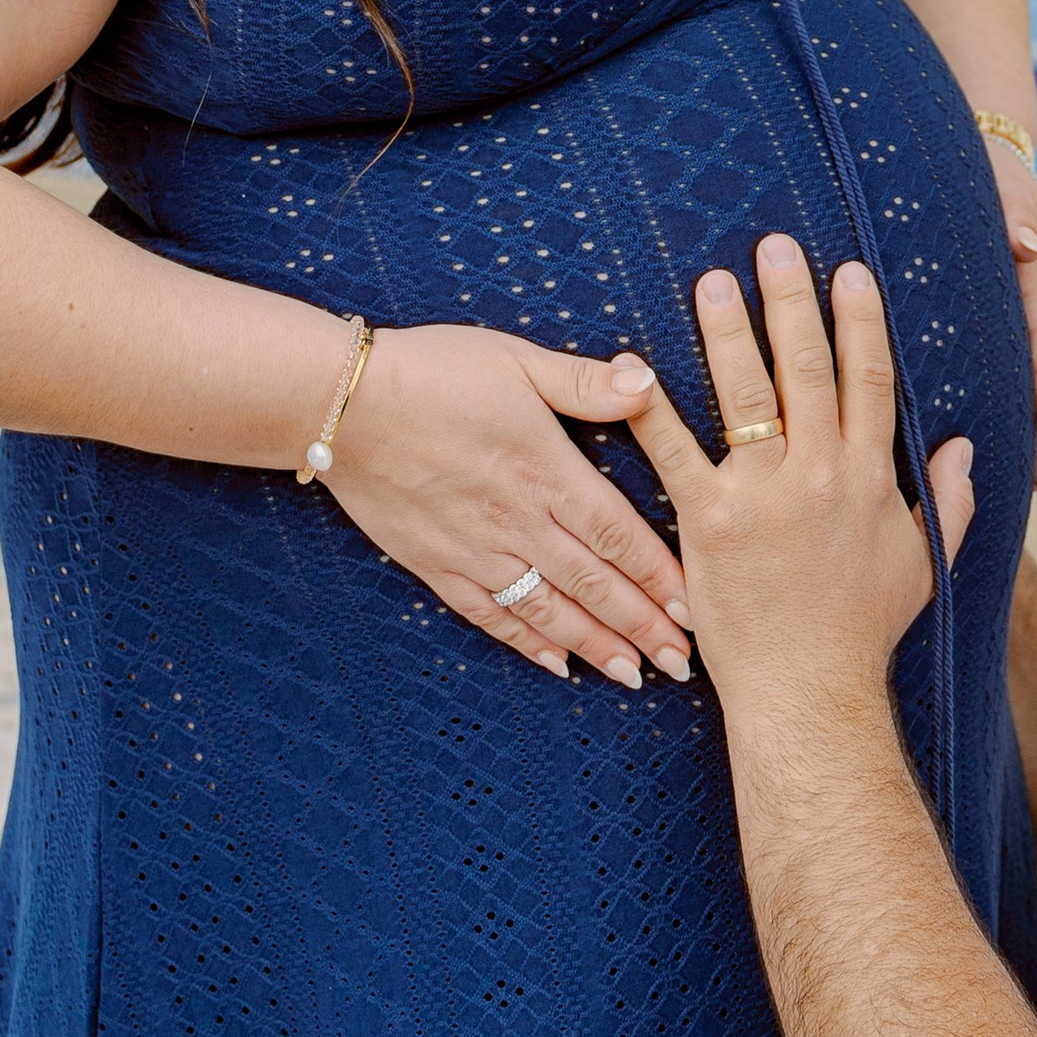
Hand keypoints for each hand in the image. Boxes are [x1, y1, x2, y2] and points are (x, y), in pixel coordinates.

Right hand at [325, 322, 693, 690]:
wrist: (341, 404)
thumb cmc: (433, 370)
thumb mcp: (517, 359)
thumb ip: (584, 382)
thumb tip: (648, 382)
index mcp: (546, 471)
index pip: (618, 534)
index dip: (659, 575)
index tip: (694, 608)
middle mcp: (517, 520)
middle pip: (592, 584)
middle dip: (642, 627)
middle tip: (682, 664)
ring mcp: (475, 549)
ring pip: (547, 610)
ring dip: (594, 646)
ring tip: (633, 676)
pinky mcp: (436, 564)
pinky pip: (489, 615)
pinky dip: (525, 644)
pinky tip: (555, 665)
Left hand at [618, 235, 975, 722]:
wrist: (810, 695)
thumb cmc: (863, 632)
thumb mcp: (922, 562)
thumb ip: (948, 499)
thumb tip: (960, 444)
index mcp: (870, 477)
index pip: (870, 378)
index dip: (861, 319)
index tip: (849, 270)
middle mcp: (819, 475)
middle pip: (807, 368)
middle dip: (792, 300)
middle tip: (775, 244)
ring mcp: (761, 497)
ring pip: (745, 396)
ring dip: (728, 331)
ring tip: (712, 279)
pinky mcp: (708, 524)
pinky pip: (674, 455)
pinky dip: (650, 408)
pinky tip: (631, 365)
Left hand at [987, 138, 1036, 492]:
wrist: (980, 149)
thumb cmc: (992, 167)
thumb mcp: (1008, 185)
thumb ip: (1017, 212)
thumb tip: (1028, 247)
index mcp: (1026, 280)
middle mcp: (1015, 306)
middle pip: (1033, 375)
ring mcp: (998, 315)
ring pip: (1009, 379)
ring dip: (1018, 428)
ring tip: (1020, 484)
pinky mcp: (974, 317)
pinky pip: (980, 366)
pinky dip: (984, 403)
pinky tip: (964, 443)